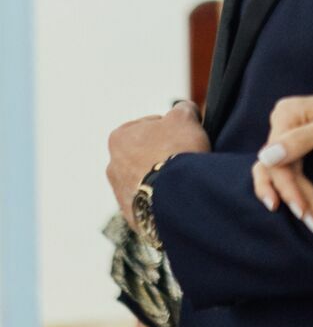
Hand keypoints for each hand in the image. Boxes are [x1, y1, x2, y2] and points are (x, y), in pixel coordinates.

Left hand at [107, 102, 210, 228]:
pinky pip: (151, 203)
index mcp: (119, 138)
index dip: (172, 129)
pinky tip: (180, 197)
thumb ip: (182, 109)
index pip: (150, 126)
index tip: (185, 137)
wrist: (176, 196)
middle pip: (146, 155)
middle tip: (186, 158)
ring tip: (184, 181)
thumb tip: (183, 110)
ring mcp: (120, 194)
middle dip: (164, 155)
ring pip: (147, 180)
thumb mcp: (184, 117)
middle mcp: (113, 166)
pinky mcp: (133, 217)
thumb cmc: (176, 151)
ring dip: (163, 179)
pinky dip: (164, 200)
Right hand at [252, 89, 312, 232]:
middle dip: (298, 199)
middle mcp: (282, 123)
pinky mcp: (299, 145)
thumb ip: (302, 140)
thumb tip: (265, 157)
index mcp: (286, 114)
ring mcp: (289, 135)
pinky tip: (312, 212)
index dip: (288, 189)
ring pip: (283, 175)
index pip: (277, 161)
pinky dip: (301, 193)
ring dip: (298, 200)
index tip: (303, 213)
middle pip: (278, 170)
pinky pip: (291, 173)